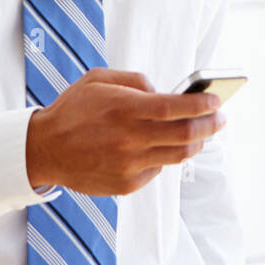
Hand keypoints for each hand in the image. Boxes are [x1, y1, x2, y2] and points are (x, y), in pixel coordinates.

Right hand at [25, 67, 224, 195]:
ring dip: (195, 143)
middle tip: (221, 119)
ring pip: (177, 156)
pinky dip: (164, 156)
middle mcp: (130, 139)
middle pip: (185, 135)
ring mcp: (129, 165)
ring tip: (201, 134)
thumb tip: (163, 92)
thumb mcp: (99, 79)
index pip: (175, 108)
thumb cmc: (73, 110)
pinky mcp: (127, 184)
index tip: (217, 102)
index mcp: (124, 109)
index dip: (201, 105)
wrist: (44, 150)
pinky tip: (160, 147)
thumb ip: (135, 81)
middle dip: (210, 125)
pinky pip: (157, 169)